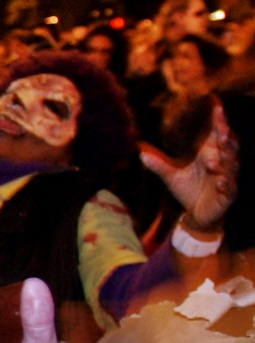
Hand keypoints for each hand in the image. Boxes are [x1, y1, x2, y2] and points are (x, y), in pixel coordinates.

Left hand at [140, 102, 238, 231]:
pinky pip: (230, 186)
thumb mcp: (170, 175)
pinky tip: (220, 181)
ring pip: (232, 164)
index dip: (218, 117)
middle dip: (226, 138)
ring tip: (213, 160)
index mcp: (211, 151)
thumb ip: (158, 163)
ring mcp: (228, 176)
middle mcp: (224, 160)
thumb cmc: (188, 189)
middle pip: (229, 144)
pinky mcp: (229, 193)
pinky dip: (226, 183)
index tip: (215, 101)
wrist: (197, 213)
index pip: (217, 131)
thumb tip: (138, 150)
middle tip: (220, 132)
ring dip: (224, 161)